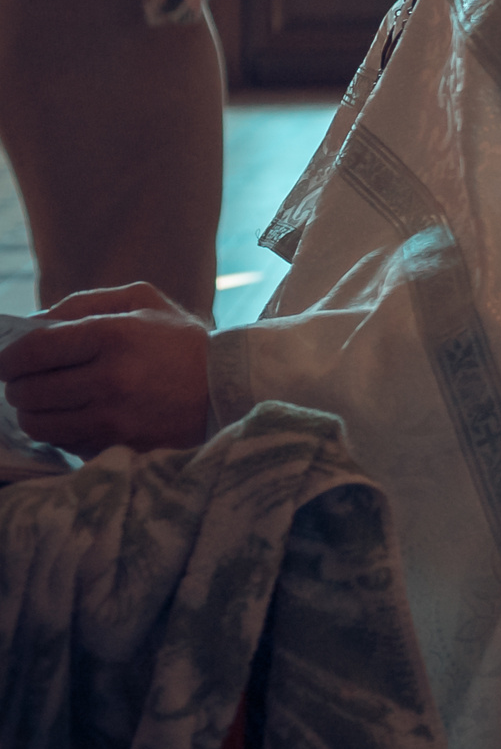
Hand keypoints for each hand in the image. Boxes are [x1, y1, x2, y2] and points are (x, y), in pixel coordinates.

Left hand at [0, 282, 212, 455]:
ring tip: (51, 401)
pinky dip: (62, 431)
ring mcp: (115, 419)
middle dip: (19, 385)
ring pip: (38, 423)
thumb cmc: (182, 340)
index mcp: (116, 336)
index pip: (34, 350)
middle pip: (27, 391)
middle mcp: (112, 379)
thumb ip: (82, 304)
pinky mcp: (119, 447)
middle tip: (31, 380)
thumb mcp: (144, 301)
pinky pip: (63, 443)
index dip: (9, 356)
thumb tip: (30, 324)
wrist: (230, 387)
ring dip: (35, 412)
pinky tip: (80, 417)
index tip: (8, 360)